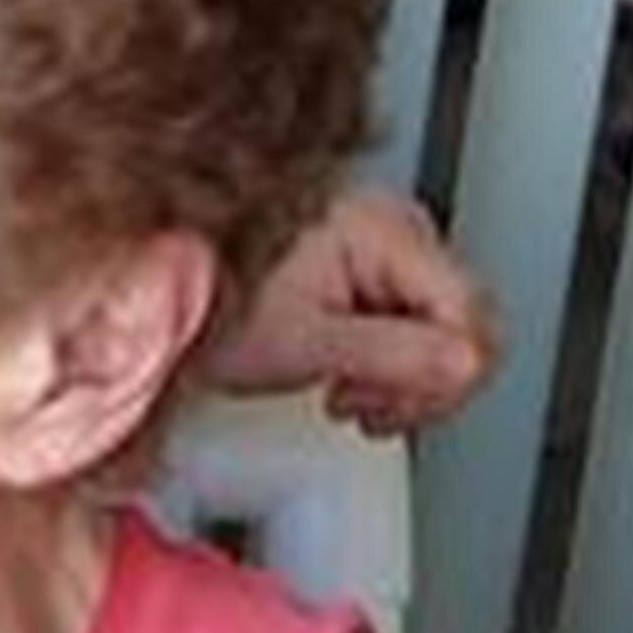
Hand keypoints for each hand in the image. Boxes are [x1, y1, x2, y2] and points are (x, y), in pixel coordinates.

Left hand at [204, 185, 499, 433]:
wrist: (160, 283)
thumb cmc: (213, 298)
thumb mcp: (304, 340)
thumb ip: (392, 354)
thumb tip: (464, 364)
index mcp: (388, 232)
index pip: (473, 319)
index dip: (442, 380)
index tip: (389, 406)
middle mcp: (396, 225)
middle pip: (467, 325)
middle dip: (422, 383)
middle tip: (363, 405)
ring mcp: (386, 241)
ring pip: (444, 328)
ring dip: (402, 377)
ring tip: (344, 390)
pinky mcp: (370, 263)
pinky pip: (414, 321)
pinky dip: (387, 360)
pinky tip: (346, 374)